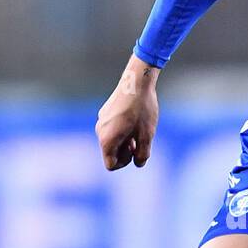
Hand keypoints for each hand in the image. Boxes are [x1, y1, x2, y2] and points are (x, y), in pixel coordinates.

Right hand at [95, 55, 159, 169]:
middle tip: (138, 140)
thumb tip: (138, 163)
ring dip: (124, 140)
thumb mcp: (147, 135)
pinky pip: (112, 129)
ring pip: (111, 140)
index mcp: (107, 140)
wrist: (136, 82)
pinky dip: (122, 130)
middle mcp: (100, 132)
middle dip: (125, 151)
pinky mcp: (105, 112)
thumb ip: (143, 154)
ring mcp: (101, 121)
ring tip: (138, 129)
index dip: (125, 163)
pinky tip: (134, 119)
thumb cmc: (142, 110)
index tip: (135, 150)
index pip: (111, 165)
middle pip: (110, 153)